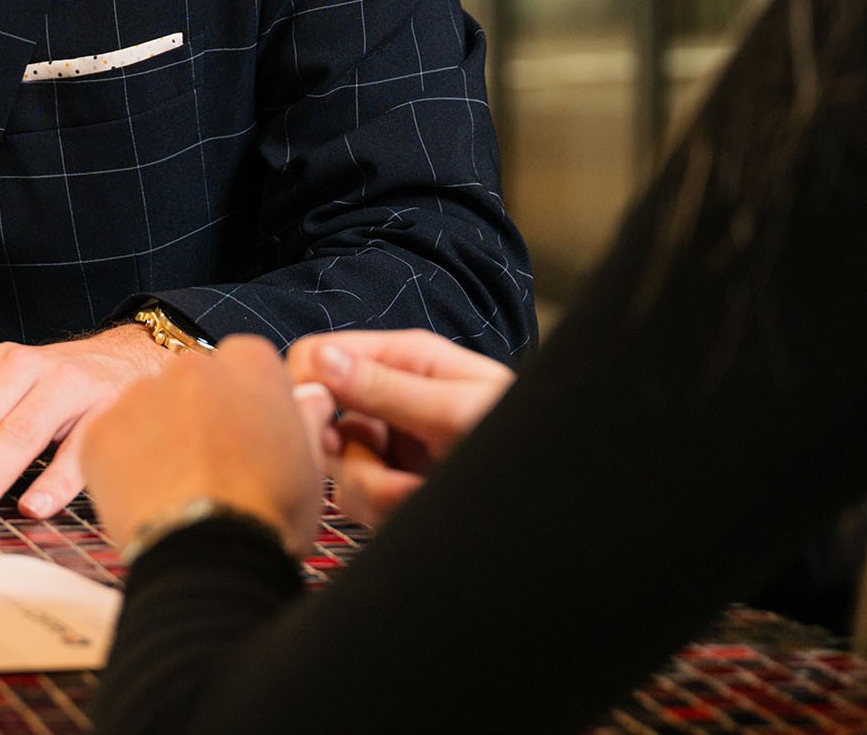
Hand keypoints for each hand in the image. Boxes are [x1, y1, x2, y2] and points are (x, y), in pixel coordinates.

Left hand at [78, 335, 323, 557]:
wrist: (209, 557)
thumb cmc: (268, 514)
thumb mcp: (309, 465)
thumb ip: (305, 418)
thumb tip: (310, 395)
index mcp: (250, 365)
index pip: (244, 361)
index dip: (244, 399)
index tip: (244, 431)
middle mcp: (193, 366)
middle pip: (192, 380)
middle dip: (196, 411)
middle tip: (208, 463)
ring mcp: (141, 394)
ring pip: (148, 405)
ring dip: (156, 433)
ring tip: (174, 486)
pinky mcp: (100, 429)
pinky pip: (110, 437)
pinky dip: (120, 460)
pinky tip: (143, 494)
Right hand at [285, 328, 513, 524]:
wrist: (558, 494)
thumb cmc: (520, 434)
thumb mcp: (456, 410)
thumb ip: (388, 388)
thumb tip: (321, 361)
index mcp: (401, 359)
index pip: (317, 355)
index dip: (308, 390)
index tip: (326, 427)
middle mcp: (386, 397)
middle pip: (319, 420)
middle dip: (349, 455)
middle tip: (386, 472)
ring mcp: (388, 442)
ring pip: (336, 467)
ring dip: (373, 489)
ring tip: (419, 493)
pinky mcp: (394, 483)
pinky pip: (359, 499)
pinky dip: (385, 509)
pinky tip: (420, 505)